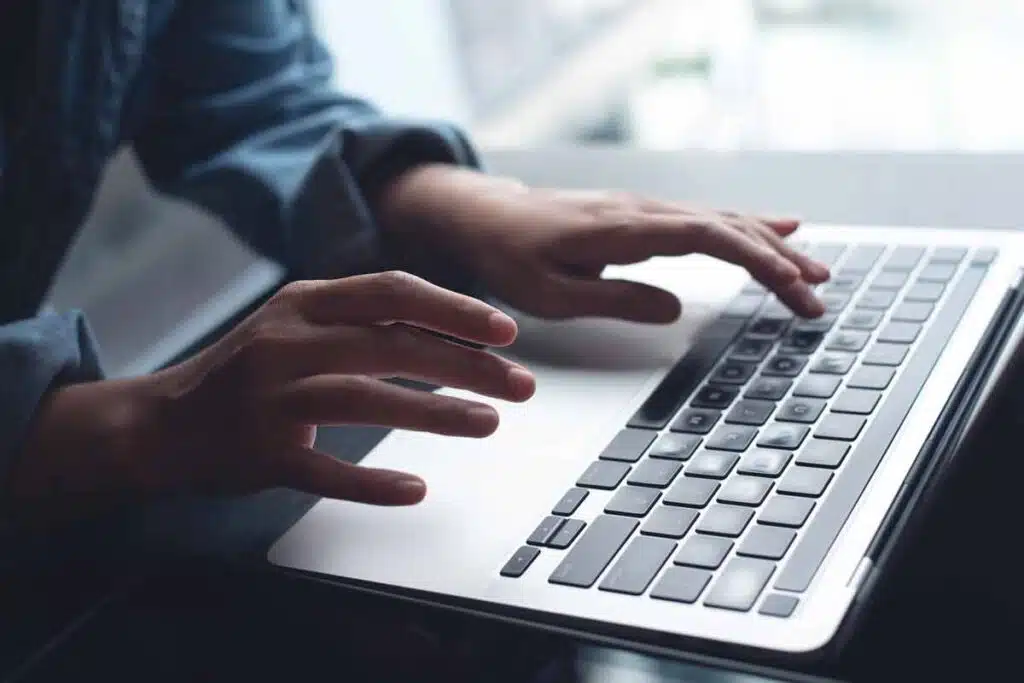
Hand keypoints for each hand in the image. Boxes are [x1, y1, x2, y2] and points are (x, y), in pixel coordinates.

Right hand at [12, 272, 535, 523]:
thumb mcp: (295, 321)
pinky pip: (325, 470)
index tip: (505, 331)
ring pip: (368, 401)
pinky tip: (416, 487)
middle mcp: (286, 342)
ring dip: (437, 414)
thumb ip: (360, 316)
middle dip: (467, 365)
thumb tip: (449, 321)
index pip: (393, 292)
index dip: (454, 310)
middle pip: (393, 346)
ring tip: (488, 424)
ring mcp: (270, 398)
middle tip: (520, 385)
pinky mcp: (260, 454)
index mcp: (303, 303)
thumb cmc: (246, 370)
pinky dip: (373, 482)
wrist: (161, 422)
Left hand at [379, 166, 830, 323]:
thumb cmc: (510, 258)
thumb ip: (614, 300)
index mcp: (624, 229)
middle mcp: (642, 210)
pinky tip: (777, 229)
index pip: (708, 237)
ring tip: (815, 271)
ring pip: (722, 220)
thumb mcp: (551, 293)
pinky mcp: (642, 216)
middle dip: (779, 260)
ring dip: (771, 245)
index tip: (792, 287)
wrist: (484, 219)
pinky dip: (746, 227)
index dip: (756, 260)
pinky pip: (705, 219)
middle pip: (727, 227)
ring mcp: (645, 209)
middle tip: (819, 295)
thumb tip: (676, 309)